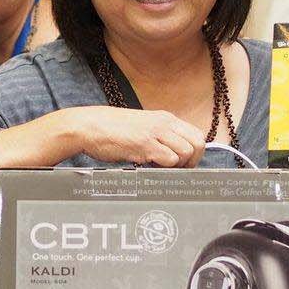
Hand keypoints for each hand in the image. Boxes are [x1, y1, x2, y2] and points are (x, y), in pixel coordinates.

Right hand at [76, 106, 206, 167]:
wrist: (90, 125)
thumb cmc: (114, 130)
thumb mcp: (144, 127)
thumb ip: (161, 137)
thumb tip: (177, 155)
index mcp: (166, 118)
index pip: (197, 135)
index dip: (195, 154)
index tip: (184, 164)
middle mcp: (164, 123)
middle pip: (197, 144)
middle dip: (191, 162)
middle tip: (176, 170)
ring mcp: (155, 132)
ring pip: (186, 152)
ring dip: (177, 165)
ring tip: (160, 167)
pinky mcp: (144, 144)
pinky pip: (169, 158)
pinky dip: (164, 168)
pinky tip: (150, 166)